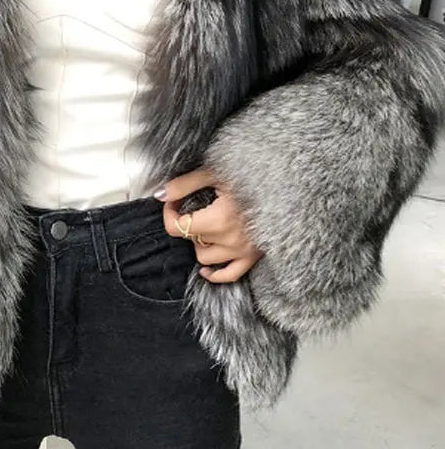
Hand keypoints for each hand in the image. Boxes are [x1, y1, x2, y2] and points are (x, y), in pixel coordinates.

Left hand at [156, 167, 263, 282]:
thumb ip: (184, 185)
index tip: (174, 201)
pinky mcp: (254, 257)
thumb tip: (160, 195)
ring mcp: (243, 251)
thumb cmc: (252, 175)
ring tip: (208, 224)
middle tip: (194, 205)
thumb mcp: (215, 173)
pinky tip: (206, 269)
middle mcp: (230, 240)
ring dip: (200, 243)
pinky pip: (229, 275)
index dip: (169, 213)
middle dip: (187, 222)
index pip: (177, 227)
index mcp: (218, 219)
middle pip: (190, 240)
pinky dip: (215, 273)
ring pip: (205, 258)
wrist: (288, 185)